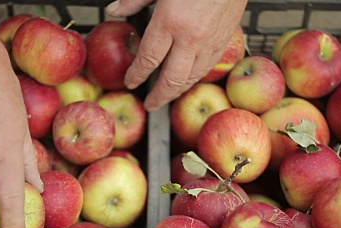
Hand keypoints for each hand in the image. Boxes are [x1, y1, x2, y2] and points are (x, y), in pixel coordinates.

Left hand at [107, 0, 247, 110]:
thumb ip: (135, 0)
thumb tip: (114, 10)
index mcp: (170, 21)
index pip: (148, 59)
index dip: (137, 74)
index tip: (130, 81)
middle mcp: (191, 36)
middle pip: (172, 79)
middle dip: (159, 96)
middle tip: (150, 104)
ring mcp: (211, 40)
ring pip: (193, 77)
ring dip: (178, 90)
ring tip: (167, 96)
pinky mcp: (226, 37)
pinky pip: (209, 66)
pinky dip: (196, 77)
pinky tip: (189, 78)